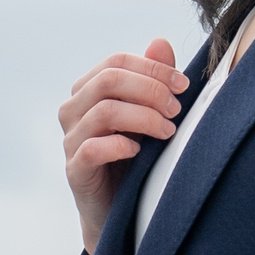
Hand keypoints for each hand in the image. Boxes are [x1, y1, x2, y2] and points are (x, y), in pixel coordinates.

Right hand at [60, 39, 191, 252]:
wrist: (123, 211)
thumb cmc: (137, 158)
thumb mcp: (150, 115)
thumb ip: (153, 80)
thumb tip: (161, 42)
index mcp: (89, 91)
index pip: (116, 62)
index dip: (152, 68)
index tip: (184, 85)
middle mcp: (73, 111)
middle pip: (108, 81)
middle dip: (150, 90)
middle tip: (177, 110)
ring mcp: (71, 141)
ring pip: (103, 112)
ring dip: (144, 117)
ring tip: (168, 131)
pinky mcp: (75, 171)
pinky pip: (91, 149)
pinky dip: (120, 146)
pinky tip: (140, 151)